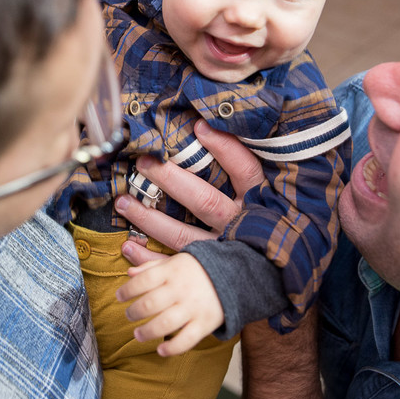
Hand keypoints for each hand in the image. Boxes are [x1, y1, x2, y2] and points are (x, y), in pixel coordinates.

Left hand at [115, 119, 263, 264]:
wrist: (276, 270)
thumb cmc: (270, 222)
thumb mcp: (269, 193)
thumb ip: (246, 166)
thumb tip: (212, 129)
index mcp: (259, 203)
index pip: (244, 171)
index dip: (225, 149)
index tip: (199, 127)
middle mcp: (240, 226)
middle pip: (204, 201)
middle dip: (171, 179)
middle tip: (143, 162)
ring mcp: (223, 251)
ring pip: (182, 234)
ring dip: (149, 218)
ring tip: (123, 201)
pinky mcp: (209, 271)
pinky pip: (175, 264)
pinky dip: (150, 258)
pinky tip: (129, 245)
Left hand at [116, 252, 222, 356]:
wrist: (236, 275)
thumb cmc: (198, 269)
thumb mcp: (176, 261)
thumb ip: (152, 266)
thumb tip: (129, 273)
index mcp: (173, 271)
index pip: (143, 280)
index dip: (127, 290)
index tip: (119, 296)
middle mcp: (181, 289)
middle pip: (150, 304)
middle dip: (134, 312)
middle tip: (129, 316)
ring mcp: (193, 307)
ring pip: (165, 324)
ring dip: (147, 332)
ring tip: (138, 335)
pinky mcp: (205, 323)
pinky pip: (187, 340)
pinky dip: (172, 348)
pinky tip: (161, 350)